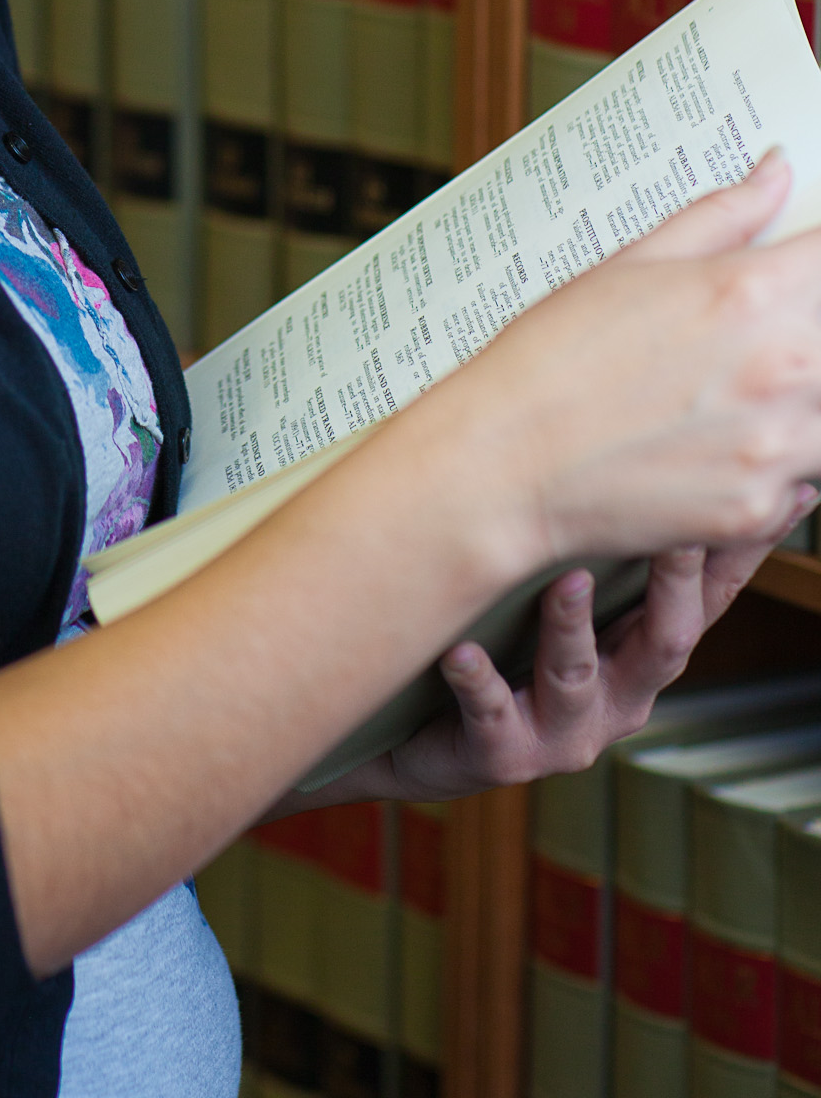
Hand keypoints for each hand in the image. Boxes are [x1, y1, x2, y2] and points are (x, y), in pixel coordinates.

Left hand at [277, 493, 814, 816]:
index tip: (780, 494)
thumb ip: (605, 537)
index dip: (745, 549)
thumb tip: (642, 447)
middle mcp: (618, 695)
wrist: (420, 735)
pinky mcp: (502, 755)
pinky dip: (478, 682)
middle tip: (677, 529)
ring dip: (572, 626)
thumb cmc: (506, 647)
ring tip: (565, 582)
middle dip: (674, 583)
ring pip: (577, 675)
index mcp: (642, 652)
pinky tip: (461, 653)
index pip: (710, 596)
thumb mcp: (568, 593)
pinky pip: (491, 716)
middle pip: (665, 641)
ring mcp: (563, 730)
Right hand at [448, 149, 820, 568]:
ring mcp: (778, 445)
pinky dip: (778, 465)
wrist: (502, 464)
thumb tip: (773, 174)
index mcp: (750, 292)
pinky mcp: (760, 509)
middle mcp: (782, 366)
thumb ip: (720, 216)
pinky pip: (803, 481)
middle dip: (805, 323)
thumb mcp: (631, 264)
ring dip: (802, 394)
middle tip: (753, 333)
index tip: (802, 267)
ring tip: (741, 391)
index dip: (815, 259)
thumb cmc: (549, 363)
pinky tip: (724, 444)